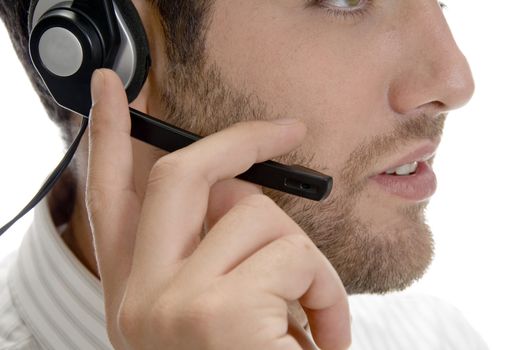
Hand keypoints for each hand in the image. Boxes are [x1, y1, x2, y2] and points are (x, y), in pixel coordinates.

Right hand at [86, 69, 350, 349]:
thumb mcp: (216, 320)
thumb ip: (215, 259)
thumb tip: (245, 202)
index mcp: (138, 293)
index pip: (109, 197)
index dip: (109, 138)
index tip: (113, 91)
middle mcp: (141, 296)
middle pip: (182, 177)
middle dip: (238, 140)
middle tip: (283, 130)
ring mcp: (172, 304)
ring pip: (261, 218)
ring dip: (307, 262)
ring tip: (313, 315)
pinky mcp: (217, 314)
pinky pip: (295, 259)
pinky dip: (328, 294)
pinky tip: (322, 337)